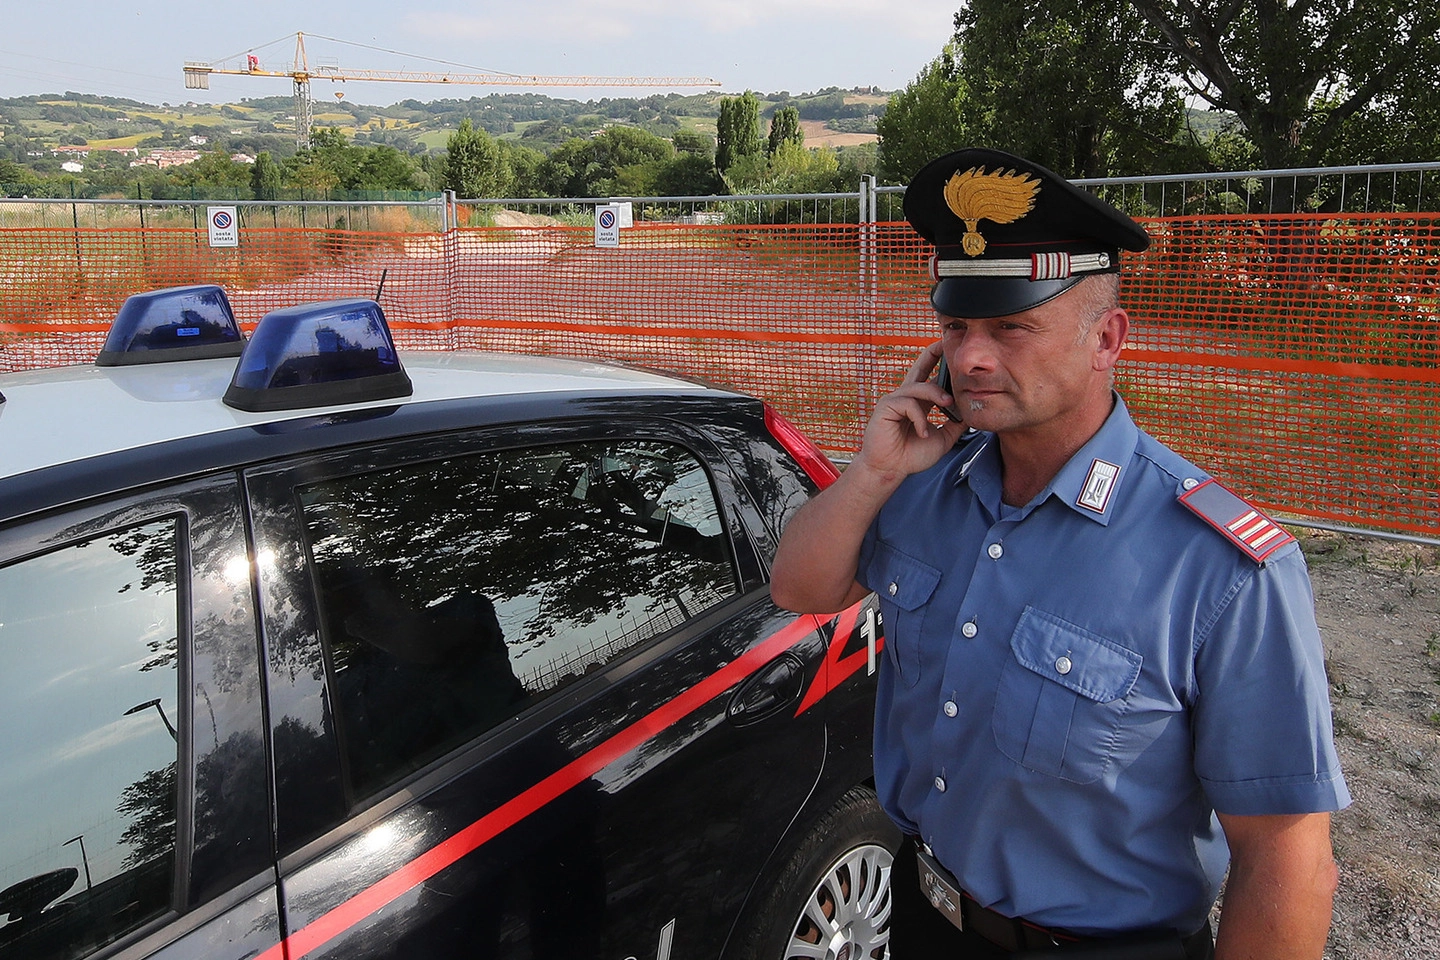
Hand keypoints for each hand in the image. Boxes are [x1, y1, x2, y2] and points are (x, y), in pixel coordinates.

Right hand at [851, 341, 968, 482]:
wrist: (891, 469)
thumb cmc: (912, 455)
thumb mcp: (943, 437)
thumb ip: (955, 424)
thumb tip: (972, 411)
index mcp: (919, 402)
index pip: (930, 377)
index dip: (939, 363)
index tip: (952, 350)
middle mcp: (906, 397)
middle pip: (919, 367)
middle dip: (932, 353)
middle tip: (945, 341)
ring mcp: (895, 400)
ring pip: (919, 387)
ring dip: (936, 394)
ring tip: (947, 404)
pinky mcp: (886, 407)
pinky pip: (909, 404)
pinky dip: (920, 418)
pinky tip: (923, 432)